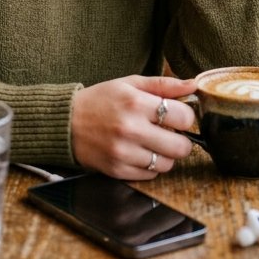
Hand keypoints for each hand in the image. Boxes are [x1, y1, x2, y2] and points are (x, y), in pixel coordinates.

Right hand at [70, 75, 197, 179]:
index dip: (186, 117)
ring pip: (167, 164)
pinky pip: (150, 176)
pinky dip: (150, 166)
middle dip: (181, 140)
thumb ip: (163, 84)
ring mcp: (124, 153)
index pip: (183, 117)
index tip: (178, 116)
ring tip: (152, 143)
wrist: (65, 122)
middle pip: (181, 147)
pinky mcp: (117, 171)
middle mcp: (131, 129)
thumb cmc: (100, 100)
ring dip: (165, 155)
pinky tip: (139, 152)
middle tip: (169, 133)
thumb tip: (193, 85)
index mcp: (136, 103)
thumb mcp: (129, 83)